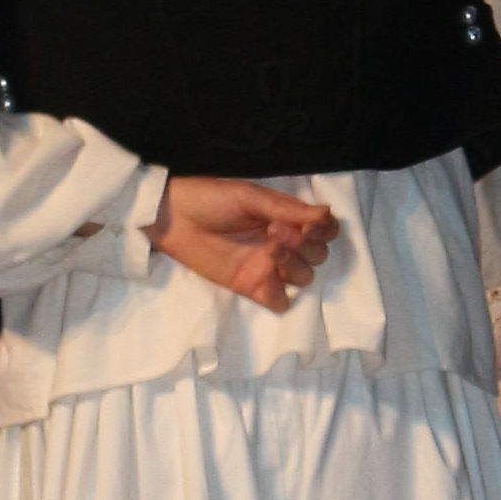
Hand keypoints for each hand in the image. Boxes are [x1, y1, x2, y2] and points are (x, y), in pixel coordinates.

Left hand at [154, 173, 339, 311]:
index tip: (308, 224)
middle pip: (318, 256)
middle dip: (305, 244)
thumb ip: (287, 208)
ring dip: (294, 264)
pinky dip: (280, 294)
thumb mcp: (250, 197)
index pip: (324, 231)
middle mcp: (283, 245)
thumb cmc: (211, 200)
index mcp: (287, 220)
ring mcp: (268, 268)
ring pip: (304, 278)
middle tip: (275, 231)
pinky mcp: (252, 288)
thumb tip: (325, 213)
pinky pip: (280, 302)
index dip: (324, 230)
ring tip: (269, 248)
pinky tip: (266, 277)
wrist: (174, 218)